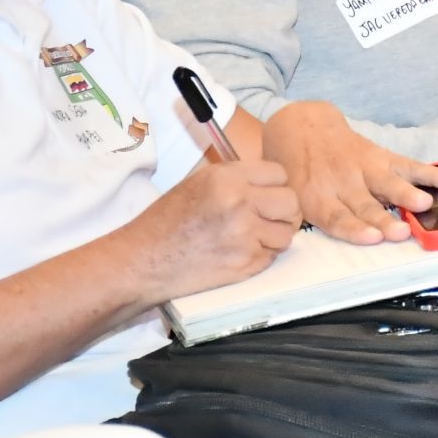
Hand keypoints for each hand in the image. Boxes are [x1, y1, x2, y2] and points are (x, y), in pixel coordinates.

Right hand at [126, 157, 301, 301]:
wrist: (146, 259)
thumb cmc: (167, 220)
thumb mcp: (199, 183)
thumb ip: (237, 179)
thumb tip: (270, 182)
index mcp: (227, 178)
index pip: (279, 174)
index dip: (275, 185)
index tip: (267, 194)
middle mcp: (240, 203)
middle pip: (291, 203)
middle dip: (284, 211)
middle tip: (270, 217)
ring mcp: (245, 235)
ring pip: (286, 234)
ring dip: (275, 236)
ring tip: (253, 237)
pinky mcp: (246, 264)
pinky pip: (272, 257)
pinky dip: (261, 256)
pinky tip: (238, 252)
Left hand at [260, 100, 437, 243]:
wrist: (300, 126)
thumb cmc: (296, 169)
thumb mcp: (289, 193)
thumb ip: (300, 217)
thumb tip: (304, 242)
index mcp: (316, 197)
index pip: (336, 217)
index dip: (355, 228)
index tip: (372, 238)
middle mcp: (341, 183)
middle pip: (365, 205)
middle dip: (384, 220)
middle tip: (400, 232)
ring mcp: (363, 168)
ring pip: (388, 183)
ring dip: (407, 194)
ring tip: (425, 203)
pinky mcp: (381, 157)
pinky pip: (409, 166)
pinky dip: (432, 174)